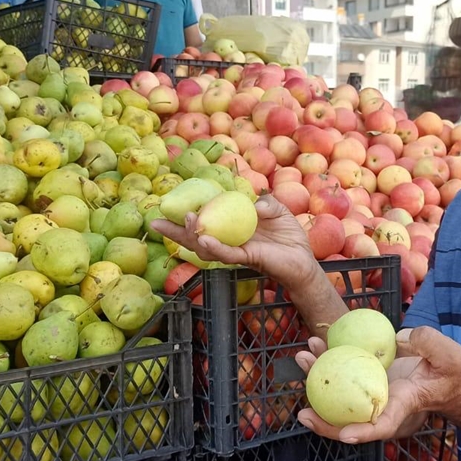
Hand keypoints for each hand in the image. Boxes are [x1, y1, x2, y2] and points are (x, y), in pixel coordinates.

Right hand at [149, 194, 316, 288]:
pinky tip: (204, 240)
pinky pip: (226, 254)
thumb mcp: (277, 209)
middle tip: (157, 222)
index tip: (165, 208)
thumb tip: (254, 203)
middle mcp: (228, 240)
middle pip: (195, 237)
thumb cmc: (288, 235)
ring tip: (186, 220)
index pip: (204, 220)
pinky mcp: (247, 259)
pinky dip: (215, 248)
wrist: (304, 260)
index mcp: (231, 226)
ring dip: (193, 235)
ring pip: (206, 247)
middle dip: (174, 231)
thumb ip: (265, 201)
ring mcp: (235, 250)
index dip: (184, 217)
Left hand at [294, 326, 460, 443]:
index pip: (384, 424)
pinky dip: (327, 362)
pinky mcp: (366, 378)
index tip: (346, 434)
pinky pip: (342, 375)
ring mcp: (371, 393)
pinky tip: (317, 344)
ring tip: (303, 356)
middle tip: (303, 410)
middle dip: (323, 419)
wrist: (448, 378)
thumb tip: (399, 338)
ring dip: (317, 378)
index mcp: (403, 404)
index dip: (364, 432)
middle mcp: (382, 405)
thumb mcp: (451, 356)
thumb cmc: (452, 373)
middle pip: (349, 419)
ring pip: (339, 396)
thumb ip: (429, 344)